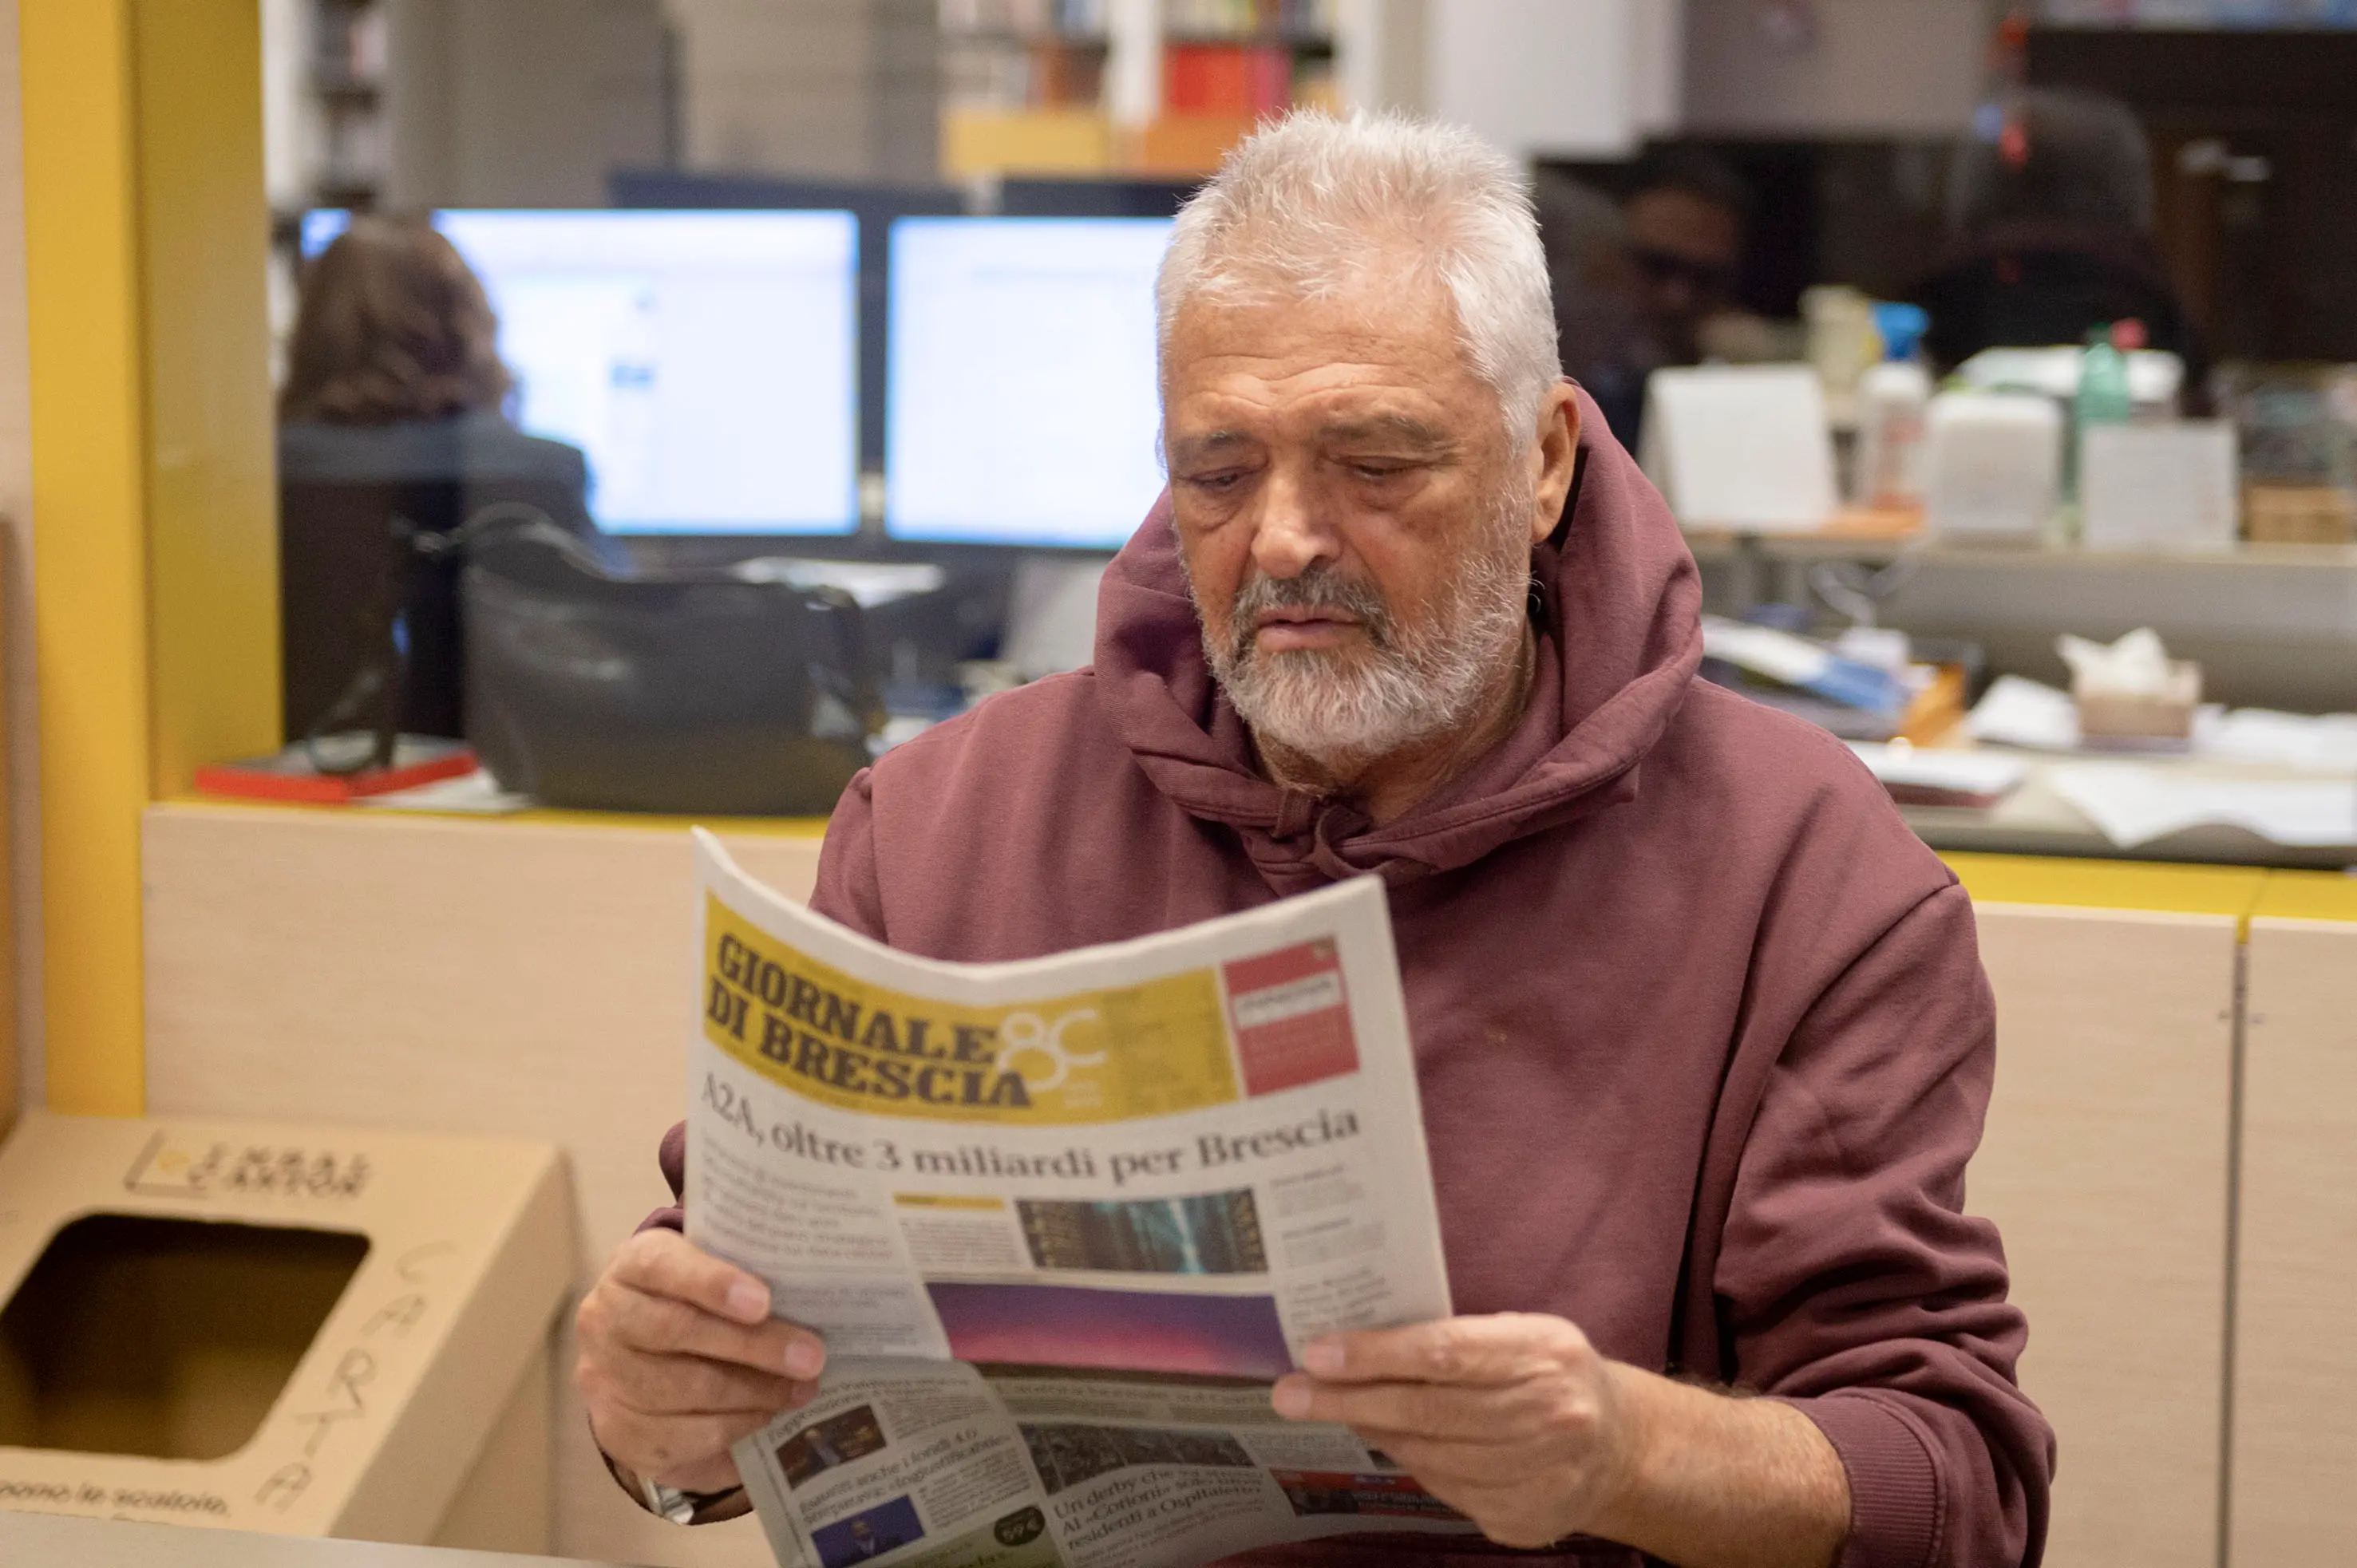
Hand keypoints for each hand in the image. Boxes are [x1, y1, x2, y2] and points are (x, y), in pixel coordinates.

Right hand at [575, 1229, 826, 1494]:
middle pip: (676, 1331)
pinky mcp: (617, 1432)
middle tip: (811, 1356)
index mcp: (632, 1265)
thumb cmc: (696, 1305)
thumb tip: (816, 1294)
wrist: (642, 1359)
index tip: (764, 1301)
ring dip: (753, 1393)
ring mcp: (604, 1379)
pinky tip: (766, 1415)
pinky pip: (682, 1436)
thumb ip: (748, 1277)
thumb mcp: (715, 1277)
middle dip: (752, 1346)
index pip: (661, 1265)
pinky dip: (734, 1427)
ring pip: (682, 1389)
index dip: (711, 1282)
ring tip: (801, 1389)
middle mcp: (605, 1318)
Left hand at [1270, 1313, 1635, 1549]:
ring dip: (1373, 1432)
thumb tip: (1358, 1347)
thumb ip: (1453, 1337)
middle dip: (1348, 1400)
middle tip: (1290, 1393)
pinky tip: (1392, 1441)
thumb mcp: (1519, 1334)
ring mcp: (1541, 1474)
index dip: (1375, 1354)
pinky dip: (1412, 1463)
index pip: (1444, 1351)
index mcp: (1543, 1352)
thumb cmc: (1551, 1373)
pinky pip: (1446, 1490)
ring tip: (1333, 1411)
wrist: (1622, 1446)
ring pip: (1429, 1456)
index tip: (1318, 1354)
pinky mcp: (1525, 1517)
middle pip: (1427, 1410)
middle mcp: (1549, 1414)